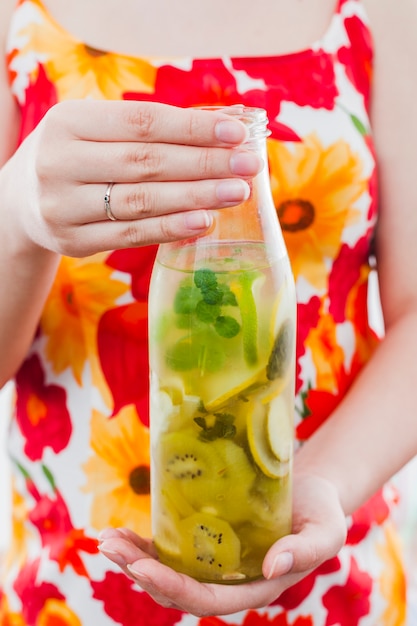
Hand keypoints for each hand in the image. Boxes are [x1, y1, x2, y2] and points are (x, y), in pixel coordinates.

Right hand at [4, 101, 260, 256]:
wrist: (22, 201)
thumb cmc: (76, 157)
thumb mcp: (99, 131)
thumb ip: (156, 128)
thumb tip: (231, 122)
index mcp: (68, 122)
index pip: (142, 123)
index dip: (193, 128)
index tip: (238, 132)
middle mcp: (59, 162)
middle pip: (146, 163)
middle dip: (204, 164)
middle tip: (249, 166)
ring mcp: (63, 206)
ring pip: (140, 201)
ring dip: (195, 197)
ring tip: (236, 193)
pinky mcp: (72, 241)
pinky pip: (130, 235)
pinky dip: (171, 229)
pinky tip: (203, 222)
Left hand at [98, 472, 346, 616]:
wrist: (309, 490)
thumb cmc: (320, 510)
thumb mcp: (325, 529)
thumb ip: (305, 550)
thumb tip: (271, 566)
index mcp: (254, 586)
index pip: (207, 600)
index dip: (172, 588)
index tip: (141, 566)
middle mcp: (228, 580)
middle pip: (177, 589)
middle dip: (140, 572)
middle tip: (109, 547)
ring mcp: (214, 562)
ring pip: (167, 570)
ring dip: (134, 558)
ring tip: (106, 540)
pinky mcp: (205, 540)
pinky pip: (171, 548)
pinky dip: (145, 543)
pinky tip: (123, 532)